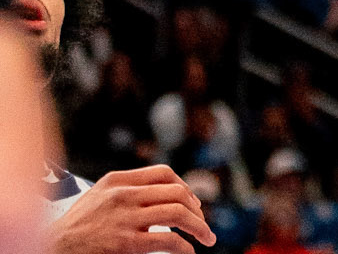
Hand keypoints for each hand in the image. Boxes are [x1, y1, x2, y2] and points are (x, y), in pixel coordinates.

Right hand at [49, 167, 217, 253]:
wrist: (50, 249)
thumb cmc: (74, 228)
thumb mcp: (97, 197)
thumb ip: (125, 191)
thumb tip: (158, 197)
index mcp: (117, 179)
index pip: (163, 172)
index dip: (183, 186)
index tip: (191, 202)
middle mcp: (124, 194)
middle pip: (176, 191)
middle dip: (196, 208)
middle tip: (202, 223)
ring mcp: (126, 218)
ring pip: (177, 212)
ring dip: (198, 226)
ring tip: (206, 238)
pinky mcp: (126, 243)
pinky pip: (167, 240)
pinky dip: (184, 246)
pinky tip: (188, 253)